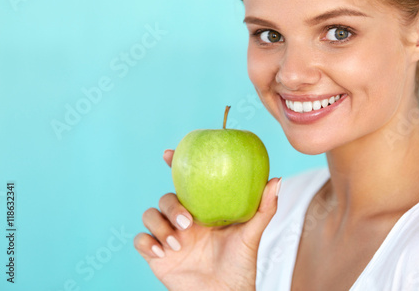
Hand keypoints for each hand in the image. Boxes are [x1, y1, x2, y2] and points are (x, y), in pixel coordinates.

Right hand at [134, 149, 280, 290]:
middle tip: (187, 222)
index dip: (175, 165)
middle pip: (166, 198)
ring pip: (150, 216)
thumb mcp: (252, 235)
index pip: (186, 183)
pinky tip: (162, 252)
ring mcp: (169, 237)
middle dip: (171, 206)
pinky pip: (141, 241)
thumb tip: (277, 179)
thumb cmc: (240, 265)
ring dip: (161, 226)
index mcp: (202, 210)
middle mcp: (184, 220)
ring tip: (178, 244)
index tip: (170, 153)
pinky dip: (147, 243)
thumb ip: (264, 208)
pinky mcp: (158, 256)